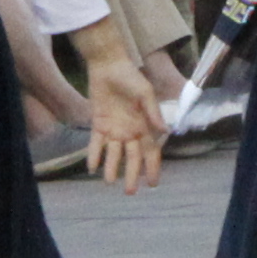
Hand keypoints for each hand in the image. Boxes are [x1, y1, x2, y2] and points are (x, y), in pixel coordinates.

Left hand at [77, 47, 165, 192]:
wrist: (108, 65)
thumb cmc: (131, 77)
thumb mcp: (145, 93)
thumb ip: (153, 112)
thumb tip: (164, 131)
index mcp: (145, 125)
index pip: (151, 152)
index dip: (152, 168)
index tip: (153, 184)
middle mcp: (130, 131)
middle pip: (132, 158)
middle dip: (132, 175)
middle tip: (130, 192)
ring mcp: (114, 129)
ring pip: (113, 154)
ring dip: (112, 168)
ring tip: (109, 182)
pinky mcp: (98, 124)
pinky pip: (96, 143)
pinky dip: (94, 155)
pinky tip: (92, 167)